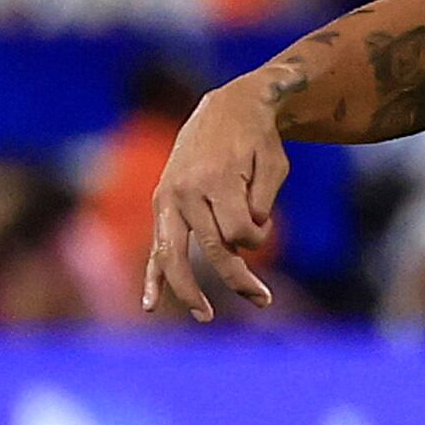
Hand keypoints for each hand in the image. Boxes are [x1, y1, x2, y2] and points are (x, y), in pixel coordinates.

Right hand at [142, 85, 284, 320]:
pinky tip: (150, 306)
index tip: (264, 222)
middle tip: (264, 301)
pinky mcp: (161, 203)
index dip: (259, 236)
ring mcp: (169, 198)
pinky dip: (152, 276)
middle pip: (212, 248)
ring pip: (176, 254)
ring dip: (190, 290)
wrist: (227, 108)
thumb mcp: (274, 164)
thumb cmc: (258, 139)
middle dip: (238, 279)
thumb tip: (243, 240)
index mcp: (216, 179)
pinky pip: (155, 245)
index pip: (240, 231)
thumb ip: (263, 200)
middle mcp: (187, 190)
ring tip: (206, 316)